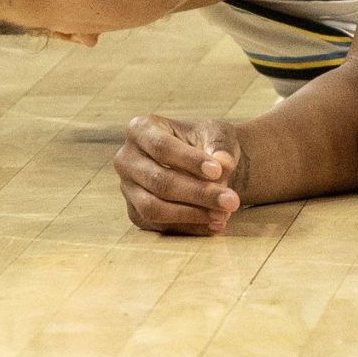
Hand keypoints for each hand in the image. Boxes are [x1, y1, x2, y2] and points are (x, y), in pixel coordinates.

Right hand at [115, 113, 245, 233]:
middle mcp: (126, 159)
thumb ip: (221, 148)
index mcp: (140, 129)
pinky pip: (159, 226)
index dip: (190, 161)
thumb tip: (223, 165)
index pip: (162, 147)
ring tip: (224, 215)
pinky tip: (215, 224)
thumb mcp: (218, 135)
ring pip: (154, 208)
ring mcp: (127, 189)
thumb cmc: (208, 142)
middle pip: (159, 181)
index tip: (219, 171)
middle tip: (231, 201)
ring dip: (192, 214)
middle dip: (198, 193)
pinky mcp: (136, 213)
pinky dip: (189, 227)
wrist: (207, 163)